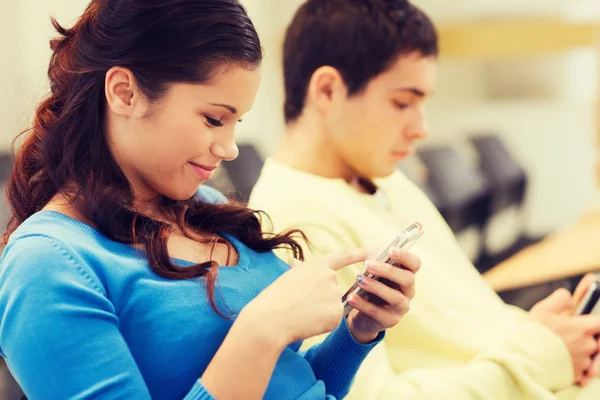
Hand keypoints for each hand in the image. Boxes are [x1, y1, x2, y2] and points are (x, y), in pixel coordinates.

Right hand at [239, 248, 369, 346]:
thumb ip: (300, 272)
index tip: (374, 249)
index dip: (359, 253)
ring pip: (333, 306)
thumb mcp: (288, 278)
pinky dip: (322, 324)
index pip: (343, 257)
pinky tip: (308, 322)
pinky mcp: (337, 314)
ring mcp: (334, 295)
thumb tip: (298, 263)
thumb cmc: (274, 299)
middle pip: (333, 289)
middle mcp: (330, 277)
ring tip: (302, 313)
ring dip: (321, 311)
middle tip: (300, 304)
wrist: (270, 321)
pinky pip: (333, 320)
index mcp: (316, 264)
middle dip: (321, 298)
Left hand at [346, 249, 420, 343]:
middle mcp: (408, 291)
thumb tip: (370, 251)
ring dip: (376, 287)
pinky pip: (378, 312)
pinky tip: (351, 297)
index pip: (415, 264)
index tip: (391, 250)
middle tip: (367, 264)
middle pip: (407, 279)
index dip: (405, 256)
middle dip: (388, 270)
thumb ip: (375, 264)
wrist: (364, 316)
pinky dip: (363, 304)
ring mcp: (401, 308)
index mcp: (406, 275)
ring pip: (395, 297)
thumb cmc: (371, 288)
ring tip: (359, 280)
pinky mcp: (390, 321)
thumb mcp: (374, 275)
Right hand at [529, 282, 599, 384]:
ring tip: (557, 351)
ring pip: (586, 356)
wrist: (524, 359)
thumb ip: (561, 299)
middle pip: (593, 340)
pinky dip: (571, 366)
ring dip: (576, 352)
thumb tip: (570, 299)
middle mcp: (588, 345)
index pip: (599, 323)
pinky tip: (557, 362)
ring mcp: (584, 362)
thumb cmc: (533, 333)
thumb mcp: (543, 308)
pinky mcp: (577, 376)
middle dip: (581, 338)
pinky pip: (580, 370)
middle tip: (563, 337)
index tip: (580, 324)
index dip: (591, 323)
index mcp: (584, 328)